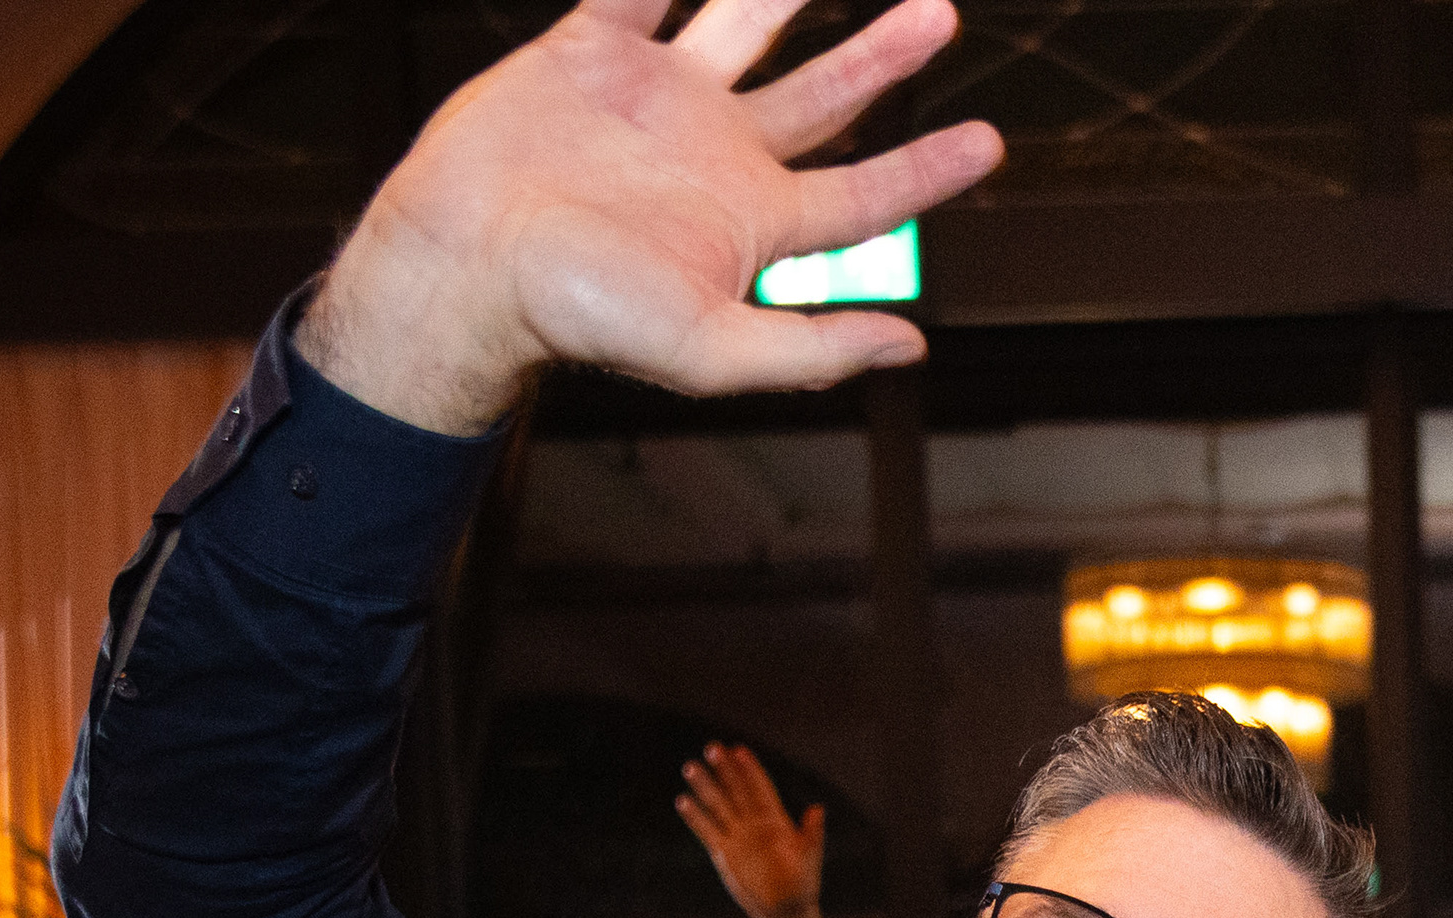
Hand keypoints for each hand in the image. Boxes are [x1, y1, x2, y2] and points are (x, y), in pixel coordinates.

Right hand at [299, 0, 1002, 433]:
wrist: (464, 263)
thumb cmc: (576, 316)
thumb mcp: (710, 348)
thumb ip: (813, 348)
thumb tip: (912, 346)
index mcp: (751, 220)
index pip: (864, 192)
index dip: (928, 168)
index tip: (989, 141)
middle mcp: (715, 153)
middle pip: (824, 96)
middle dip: (882, 55)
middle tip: (937, 14)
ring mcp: (656, 99)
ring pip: (743, 26)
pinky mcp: (590, 50)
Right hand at [677, 742, 828, 917]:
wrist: (784, 910)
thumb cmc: (803, 884)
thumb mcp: (810, 857)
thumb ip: (812, 833)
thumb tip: (818, 809)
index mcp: (776, 821)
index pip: (760, 789)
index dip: (750, 770)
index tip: (739, 751)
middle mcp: (755, 824)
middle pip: (737, 791)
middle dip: (725, 770)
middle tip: (712, 748)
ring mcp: (738, 836)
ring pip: (719, 806)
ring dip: (706, 787)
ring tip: (691, 768)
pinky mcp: (724, 852)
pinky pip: (707, 830)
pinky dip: (695, 817)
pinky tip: (683, 801)